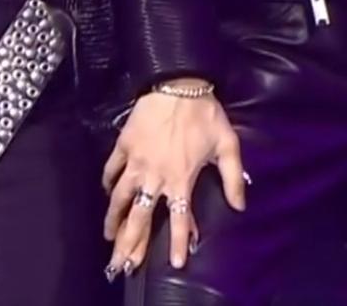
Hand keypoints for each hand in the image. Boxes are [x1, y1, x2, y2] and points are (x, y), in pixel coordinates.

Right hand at [100, 83, 245, 277]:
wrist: (177, 84)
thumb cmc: (204, 113)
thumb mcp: (228, 145)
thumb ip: (234, 178)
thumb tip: (239, 206)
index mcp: (181, 178)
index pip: (181, 218)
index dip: (179, 242)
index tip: (176, 262)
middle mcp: (155, 176)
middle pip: (140, 216)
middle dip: (131, 242)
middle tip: (123, 262)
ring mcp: (136, 162)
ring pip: (120, 197)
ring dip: (114, 219)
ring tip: (110, 236)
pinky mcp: (124, 146)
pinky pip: (111, 169)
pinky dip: (108, 183)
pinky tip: (107, 192)